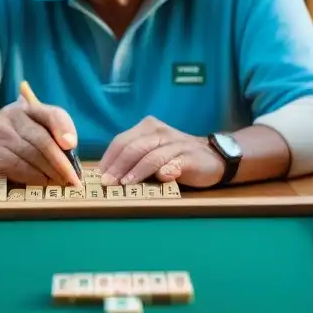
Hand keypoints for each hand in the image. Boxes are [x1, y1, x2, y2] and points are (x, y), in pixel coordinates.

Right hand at [0, 96, 81, 186]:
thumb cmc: (29, 141)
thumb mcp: (45, 129)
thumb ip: (61, 132)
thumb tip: (70, 143)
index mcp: (27, 107)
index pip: (51, 114)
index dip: (64, 130)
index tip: (73, 146)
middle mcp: (10, 117)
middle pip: (42, 139)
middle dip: (61, 161)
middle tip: (73, 178)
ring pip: (32, 155)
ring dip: (51, 172)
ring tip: (63, 181)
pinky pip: (20, 168)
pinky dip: (36, 177)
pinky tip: (45, 182)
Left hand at [97, 117, 224, 187]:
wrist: (214, 157)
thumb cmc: (176, 157)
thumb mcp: (153, 152)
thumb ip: (134, 158)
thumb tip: (107, 175)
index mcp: (148, 128)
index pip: (121, 141)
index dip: (108, 159)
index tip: (98, 176)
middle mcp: (160, 132)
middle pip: (133, 148)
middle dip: (117, 166)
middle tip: (107, 183)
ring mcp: (176, 144)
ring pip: (151, 156)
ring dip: (136, 171)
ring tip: (124, 184)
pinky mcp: (189, 157)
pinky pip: (174, 163)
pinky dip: (165, 171)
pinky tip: (159, 179)